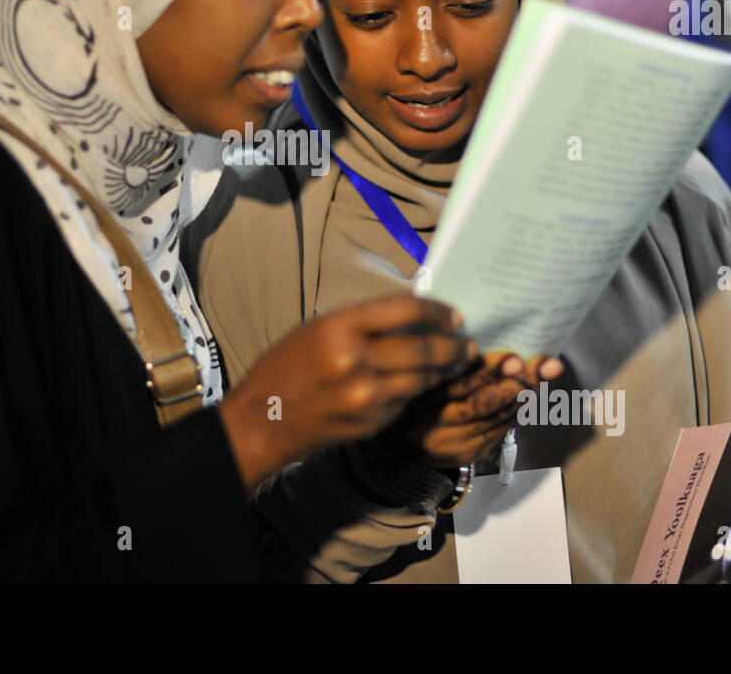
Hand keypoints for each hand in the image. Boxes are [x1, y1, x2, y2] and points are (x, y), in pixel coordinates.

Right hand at [219, 294, 475, 492]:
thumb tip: (410, 318)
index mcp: (340, 327)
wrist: (263, 419)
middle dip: (453, 347)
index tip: (455, 315)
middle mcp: (356, 359)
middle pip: (424, 348)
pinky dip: (416, 393)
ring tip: (455, 363)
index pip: (405, 310)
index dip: (437, 312)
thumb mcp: (318, 329)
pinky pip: (405, 402)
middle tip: (467, 344)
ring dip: (443, 371)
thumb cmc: (285, 368)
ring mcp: (366, 395)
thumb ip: (363, 323)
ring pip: (422, 379)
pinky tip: (421, 386)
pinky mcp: (371, 421)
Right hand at [378, 351, 564, 469]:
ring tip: (546, 375)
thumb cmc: (418, 403)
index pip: (460, 384)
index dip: (489, 370)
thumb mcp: (425, 381)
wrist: (405, 452)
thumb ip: (450, 366)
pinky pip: (501, 430)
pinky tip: (532, 395)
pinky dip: (518, 411)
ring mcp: (458, 443)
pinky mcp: (472, 455)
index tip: (514, 357)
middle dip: (517, 383)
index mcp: (423, 399)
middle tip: (543, 366)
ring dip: (526, 396)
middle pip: (484, 403)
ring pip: (498, 418)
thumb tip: (487, 345)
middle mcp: (439, 424)